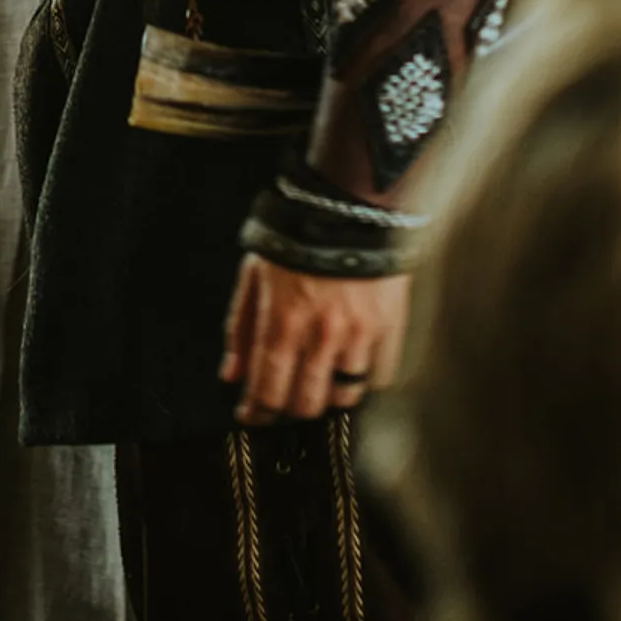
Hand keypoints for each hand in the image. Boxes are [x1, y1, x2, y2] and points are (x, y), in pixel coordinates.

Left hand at [221, 255, 410, 424]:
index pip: (268, 391)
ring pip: (344, 397)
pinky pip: (379, 377)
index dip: (257, 412)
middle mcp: (321, 333)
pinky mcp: (389, 326)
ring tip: (321, 377)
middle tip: (286, 395)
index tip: (251, 417)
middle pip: (306, 404)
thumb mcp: (253, 273)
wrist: (347, 203)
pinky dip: (365, 378)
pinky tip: (353, 362)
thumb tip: (231, 376)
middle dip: (291, 407)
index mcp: (282, 319)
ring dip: (328, 394)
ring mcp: (358, 332)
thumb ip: (239, 328)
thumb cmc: (293, 236)